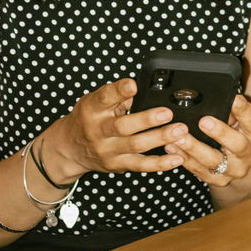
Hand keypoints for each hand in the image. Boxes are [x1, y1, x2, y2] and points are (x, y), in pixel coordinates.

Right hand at [46, 78, 189, 180]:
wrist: (70, 148)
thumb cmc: (88, 118)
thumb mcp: (95, 100)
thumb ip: (116, 94)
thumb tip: (141, 88)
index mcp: (93, 109)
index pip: (105, 98)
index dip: (119, 91)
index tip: (133, 85)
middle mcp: (98, 130)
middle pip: (123, 126)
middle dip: (147, 119)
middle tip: (167, 113)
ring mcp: (108, 150)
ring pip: (135, 146)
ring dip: (160, 138)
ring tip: (180, 131)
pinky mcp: (117, 165)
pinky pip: (141, 166)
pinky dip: (160, 163)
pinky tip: (177, 157)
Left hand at [162, 93, 250, 189]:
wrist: (247, 166)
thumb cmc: (242, 135)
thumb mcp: (244, 122)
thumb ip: (232, 111)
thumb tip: (215, 97)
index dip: (242, 109)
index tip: (233, 98)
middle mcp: (249, 154)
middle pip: (237, 144)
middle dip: (220, 132)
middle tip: (203, 121)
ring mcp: (234, 170)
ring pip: (214, 161)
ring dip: (194, 148)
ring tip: (178, 137)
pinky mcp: (219, 180)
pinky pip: (200, 171)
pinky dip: (185, 160)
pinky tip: (172, 149)